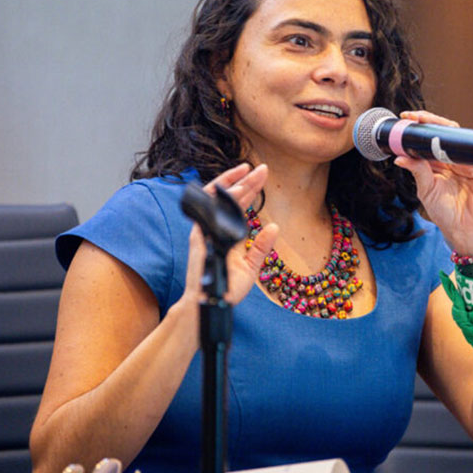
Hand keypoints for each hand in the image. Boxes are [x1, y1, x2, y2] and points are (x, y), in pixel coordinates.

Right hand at [182, 163, 278, 306]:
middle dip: (246, 181)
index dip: (250, 190)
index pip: (239, 205)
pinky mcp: (198, 237)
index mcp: (227, 233)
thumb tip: (274, 228)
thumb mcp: (251, 266)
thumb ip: (261, 247)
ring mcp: (205, 231)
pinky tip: (231, 189)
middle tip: (262, 168)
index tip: (262, 175)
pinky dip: (216, 199)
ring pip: (215, 199)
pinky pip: (206, 212)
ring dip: (231, 184)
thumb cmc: (228, 288)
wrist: (210, 304)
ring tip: (247, 172)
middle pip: (229, 198)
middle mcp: (215, 228)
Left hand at [392, 110, 472, 255]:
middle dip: (426, 123)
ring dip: (439, 128)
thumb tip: (400, 158)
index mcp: (437, 166)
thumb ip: (417, 172)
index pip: (426, 142)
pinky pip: (470, 149)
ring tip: (425, 124)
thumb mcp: (426, 191)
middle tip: (412, 118)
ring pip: (454, 137)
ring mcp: (466, 162)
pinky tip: (445, 140)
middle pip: (440, 135)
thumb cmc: (447, 214)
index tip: (404, 122)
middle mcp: (451, 161)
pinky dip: (457, 142)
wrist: (466, 231)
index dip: (416, 132)